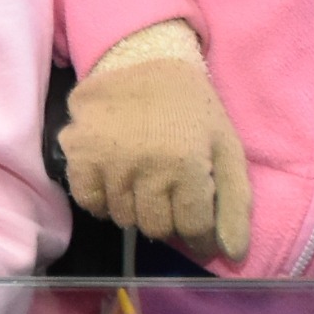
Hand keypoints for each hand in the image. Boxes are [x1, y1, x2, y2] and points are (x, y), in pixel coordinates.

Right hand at [59, 24, 250, 261]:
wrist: (142, 59)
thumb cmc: (192, 107)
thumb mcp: (227, 149)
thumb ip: (235, 204)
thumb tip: (232, 255)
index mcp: (187, 165)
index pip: (193, 228)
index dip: (201, 234)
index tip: (200, 228)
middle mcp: (146, 167)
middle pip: (156, 228)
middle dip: (169, 220)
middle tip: (172, 197)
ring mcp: (108, 162)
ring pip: (123, 218)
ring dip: (137, 209)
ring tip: (146, 184)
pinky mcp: (78, 154)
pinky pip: (90, 202)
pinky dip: (104, 200)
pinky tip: (118, 181)